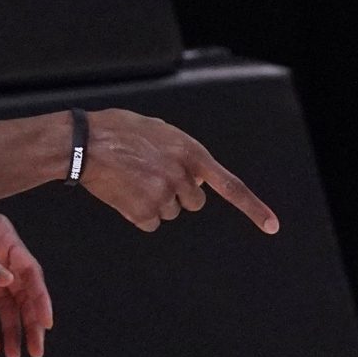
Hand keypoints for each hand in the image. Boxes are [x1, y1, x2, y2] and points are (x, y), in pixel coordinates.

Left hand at [0, 207, 53, 356]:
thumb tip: (7, 280)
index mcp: (4, 239)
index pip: (29, 273)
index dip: (40, 298)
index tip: (46, 323)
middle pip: (21, 293)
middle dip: (29, 322)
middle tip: (35, 349)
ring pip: (4, 305)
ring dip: (11, 328)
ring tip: (13, 354)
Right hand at [77, 109, 280, 234]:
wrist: (85, 143)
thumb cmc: (119, 131)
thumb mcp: (161, 131)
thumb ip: (183, 152)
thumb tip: (197, 178)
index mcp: (190, 153)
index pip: (230, 186)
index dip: (253, 207)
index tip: (272, 226)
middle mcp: (182, 176)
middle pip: (193, 203)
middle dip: (178, 194)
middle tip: (152, 176)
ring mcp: (163, 196)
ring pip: (170, 212)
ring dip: (155, 201)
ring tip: (133, 179)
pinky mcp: (143, 212)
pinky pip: (150, 223)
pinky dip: (139, 213)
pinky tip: (125, 193)